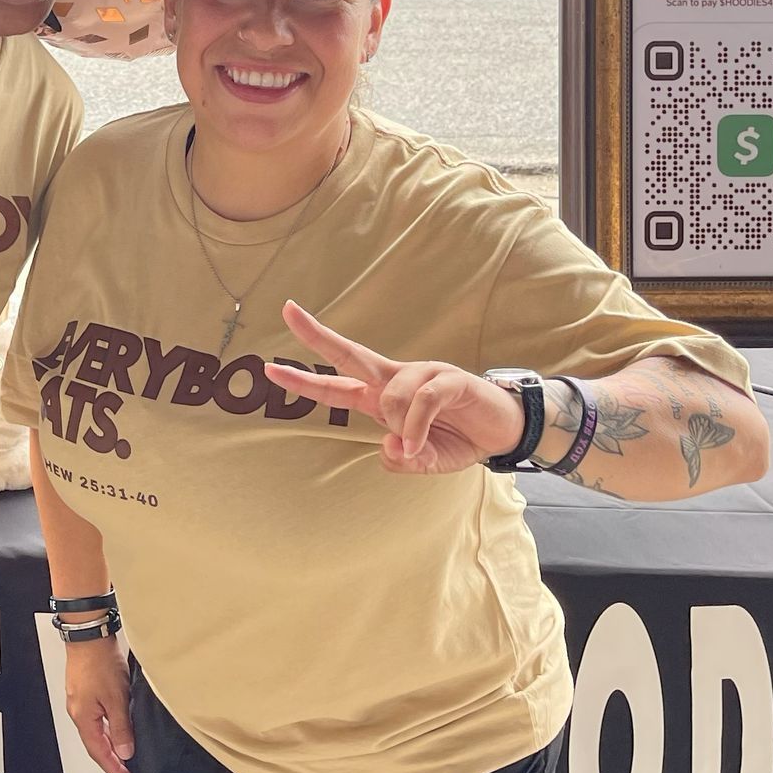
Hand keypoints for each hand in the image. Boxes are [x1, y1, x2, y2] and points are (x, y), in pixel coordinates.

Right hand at [65, 637, 134, 772]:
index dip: (114, 770)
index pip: (99, 753)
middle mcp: (78, 712)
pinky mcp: (85, 691)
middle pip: (95, 745)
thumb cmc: (99, 662)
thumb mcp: (117, 698)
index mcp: (83, 718)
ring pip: (96, 732)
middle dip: (111, 762)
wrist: (89, 635)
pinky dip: (107, 730)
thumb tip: (125, 751)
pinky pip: (96, 719)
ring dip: (110, 746)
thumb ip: (121, 727)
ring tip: (125, 757)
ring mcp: (80, 701)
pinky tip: (118, 729)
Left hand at [265, 302, 527, 476]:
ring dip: (401, 427)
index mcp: (382, 398)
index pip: (336, 386)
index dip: (303, 380)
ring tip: (422, 441)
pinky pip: (421, 401)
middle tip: (286, 310)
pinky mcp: (449, 379)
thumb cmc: (458, 439)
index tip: (269, 368)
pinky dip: (417, 426)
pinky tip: (421, 441)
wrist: (503, 433)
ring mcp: (422, 374)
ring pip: (389, 396)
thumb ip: (402, 460)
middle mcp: (396, 379)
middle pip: (350, 354)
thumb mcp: (424, 461)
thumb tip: (388, 446)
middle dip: (316, 335)